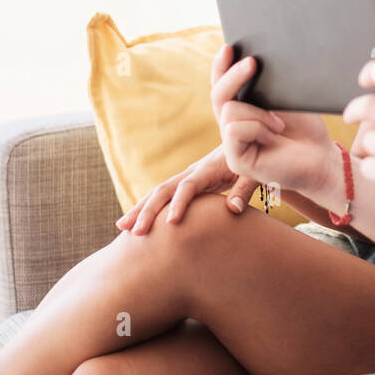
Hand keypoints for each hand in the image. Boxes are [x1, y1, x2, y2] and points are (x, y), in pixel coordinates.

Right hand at [115, 144, 251, 234]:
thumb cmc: (252, 160)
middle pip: (164, 190)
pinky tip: (137, 222)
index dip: (179, 203)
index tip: (171, 223)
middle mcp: (191, 172)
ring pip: (157, 193)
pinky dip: (148, 208)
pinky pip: (163, 196)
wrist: (245, 142)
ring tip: (122, 228)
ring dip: (140, 209)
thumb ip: (244, 190)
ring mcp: (186, 177)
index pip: (188, 187)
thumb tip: (234, 210)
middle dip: (147, 210)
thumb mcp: (252, 174)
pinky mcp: (186, 183)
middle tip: (134, 231)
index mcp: (207, 170)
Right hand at [211, 43, 339, 199]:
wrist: (322, 158)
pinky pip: (234, 130)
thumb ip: (264, 86)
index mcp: (243, 110)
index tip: (230, 46)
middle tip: (253, 62)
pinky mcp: (237, 160)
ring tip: (279, 123)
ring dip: (257, 112)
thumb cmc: (306, 129)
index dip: (221, 66)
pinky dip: (256, 127)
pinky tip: (273, 135)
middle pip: (218, 94)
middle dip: (234, 75)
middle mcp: (233, 126)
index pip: (222, 85)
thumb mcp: (285, 99)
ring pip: (228, 111)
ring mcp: (233, 144)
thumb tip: (250, 60)